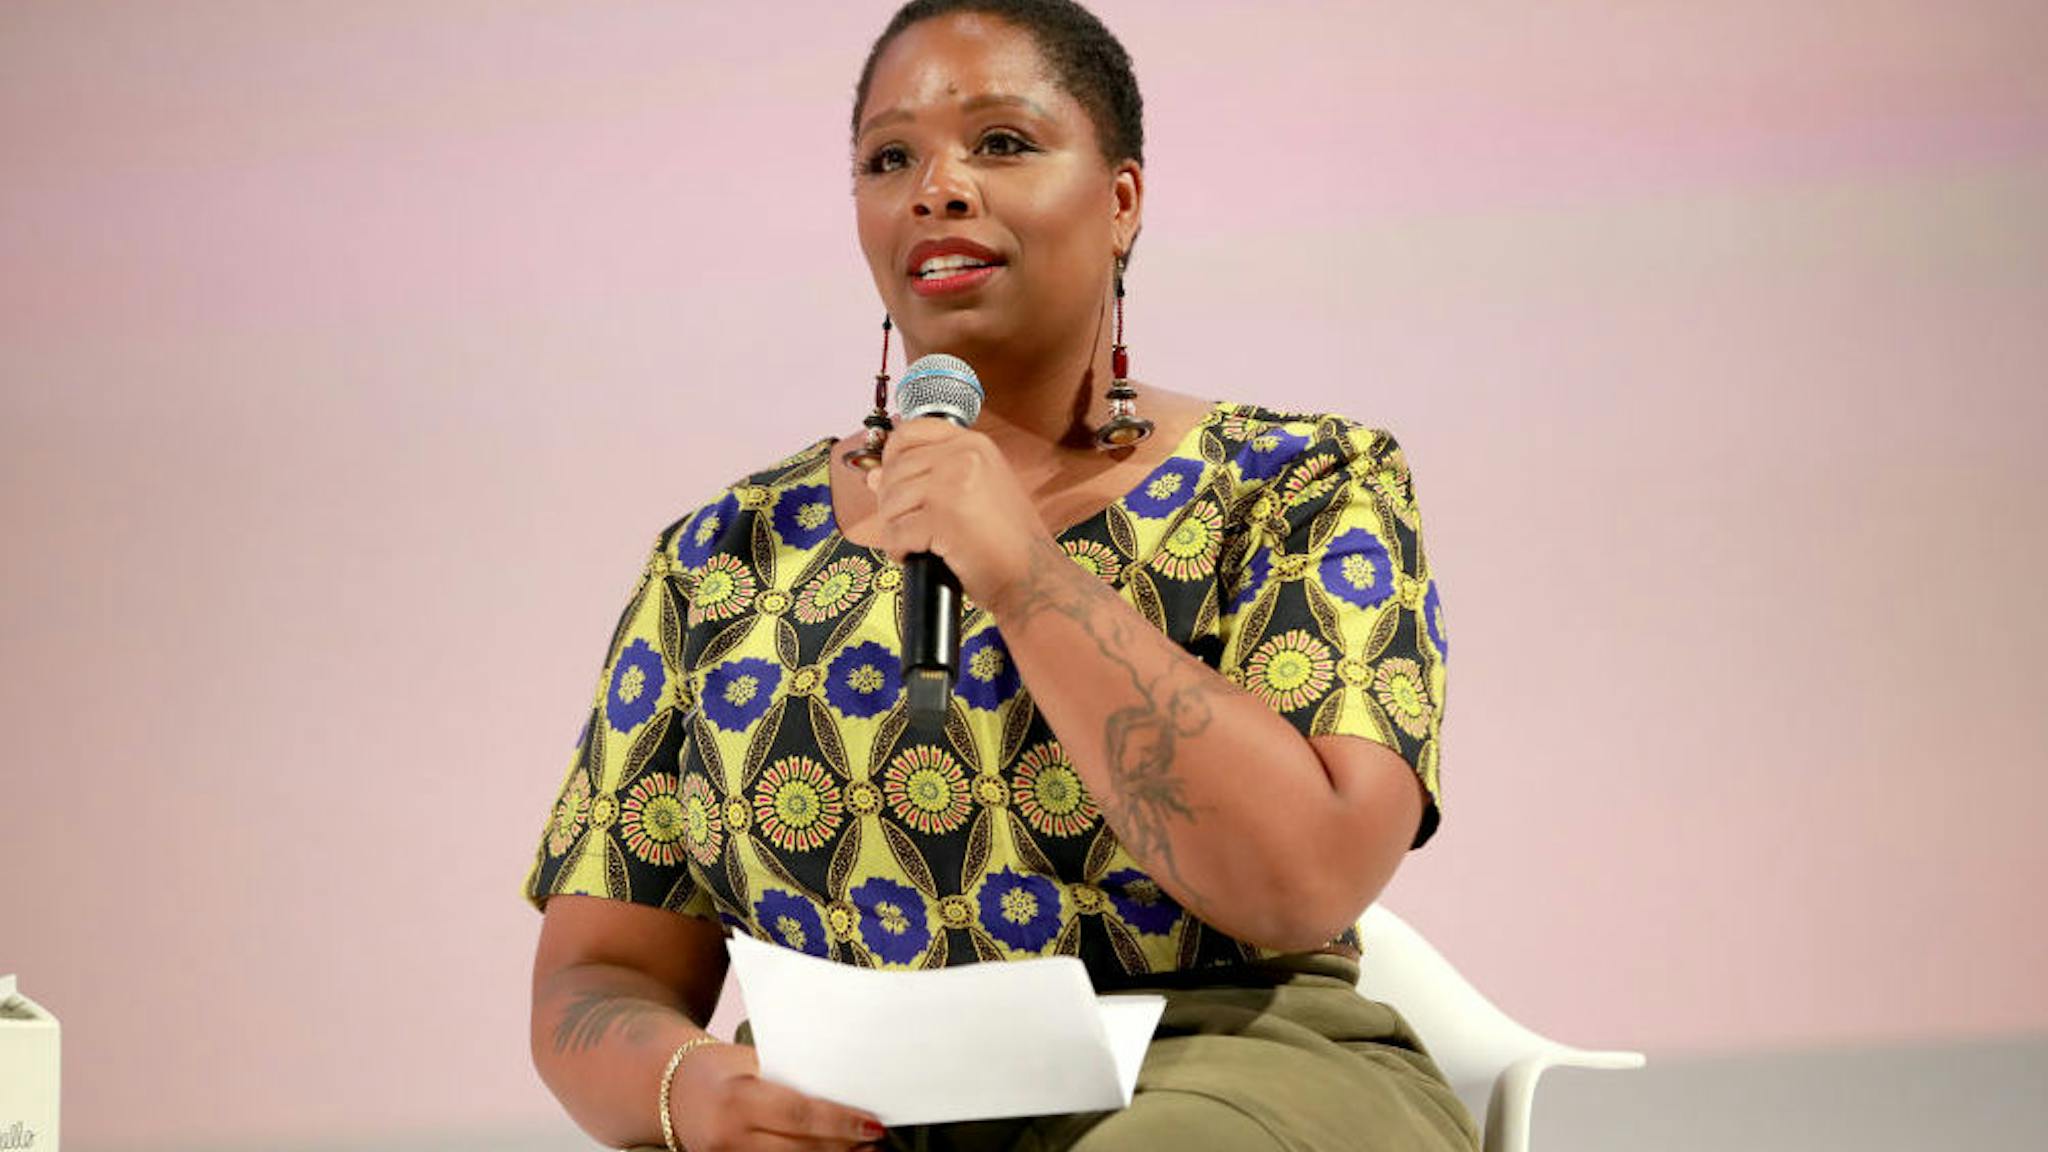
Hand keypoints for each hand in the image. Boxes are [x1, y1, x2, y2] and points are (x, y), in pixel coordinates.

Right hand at [669, 1041, 885, 1150]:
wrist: (669, 1088)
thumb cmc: (719, 1069)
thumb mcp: (753, 1064)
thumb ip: (792, 1080)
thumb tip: (843, 1092)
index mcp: (738, 1099)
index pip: (800, 1115)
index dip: (841, 1123)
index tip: (872, 1124)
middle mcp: (729, 1137)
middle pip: (802, 1149)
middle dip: (845, 1147)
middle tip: (876, 1138)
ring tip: (861, 1151)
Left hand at [864, 418, 1054, 608]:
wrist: (1032, 576)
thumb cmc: (1007, 541)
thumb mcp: (975, 492)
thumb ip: (929, 476)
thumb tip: (873, 476)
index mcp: (974, 444)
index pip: (911, 431)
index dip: (893, 456)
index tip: (895, 480)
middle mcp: (964, 456)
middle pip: (894, 470)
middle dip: (891, 503)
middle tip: (909, 525)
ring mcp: (952, 485)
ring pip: (890, 501)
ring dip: (894, 527)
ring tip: (917, 542)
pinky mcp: (942, 519)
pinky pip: (896, 532)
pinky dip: (899, 550)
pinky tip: (918, 555)